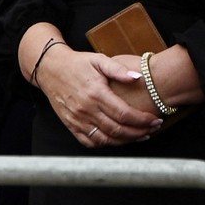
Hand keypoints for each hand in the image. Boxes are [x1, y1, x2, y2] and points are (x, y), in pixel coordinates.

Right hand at [36, 45, 160, 147]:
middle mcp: (85, 109)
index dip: (143, 120)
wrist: (49, 68)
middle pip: (118, 130)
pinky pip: (89, 142)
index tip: (155, 120)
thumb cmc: (76, 64)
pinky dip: (105, 144)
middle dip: (140, 132)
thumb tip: (138, 78)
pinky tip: (117, 139)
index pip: (125, 114)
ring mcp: (76, 119)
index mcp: (95, 93)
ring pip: (106, 139)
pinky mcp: (70, 124)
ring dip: (126, 141)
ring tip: (140, 136)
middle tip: (153, 129)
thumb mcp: (98, 59)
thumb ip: (119, 69)